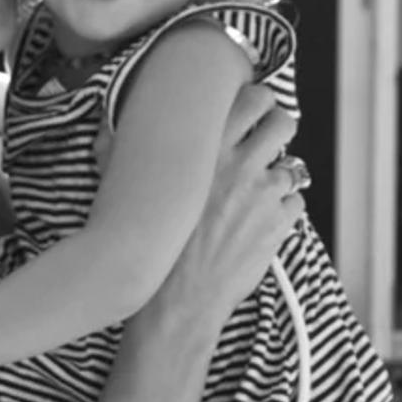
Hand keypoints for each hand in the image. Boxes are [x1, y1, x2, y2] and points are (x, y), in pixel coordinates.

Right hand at [141, 83, 302, 348]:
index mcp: (206, 150)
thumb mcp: (126, 194)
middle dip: (281, 127)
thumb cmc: (153, 249)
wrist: (178, 301)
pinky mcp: (279, 223)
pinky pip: (296, 202)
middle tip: (272, 137)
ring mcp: (263, 194)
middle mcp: (239, 165)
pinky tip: (265, 220)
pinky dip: (286, 209)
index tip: (256, 106)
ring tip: (263, 189)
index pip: (251, 99)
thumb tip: (105, 133)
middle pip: (282, 123)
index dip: (259, 100)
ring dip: (280, 175)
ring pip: (293, 165)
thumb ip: (120, 155)